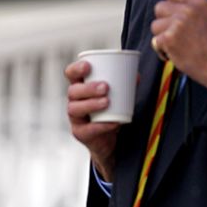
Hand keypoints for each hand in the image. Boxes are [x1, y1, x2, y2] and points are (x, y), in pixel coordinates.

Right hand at [65, 60, 121, 180]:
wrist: (109, 140)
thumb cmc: (110, 113)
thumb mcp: (118, 97)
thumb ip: (125, 86)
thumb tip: (136, 76)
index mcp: (81, 87)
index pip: (71, 74)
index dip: (76, 69)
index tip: (88, 66)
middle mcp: (74, 101)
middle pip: (73, 91)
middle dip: (88, 88)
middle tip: (105, 87)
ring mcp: (76, 118)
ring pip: (75, 109)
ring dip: (91, 104)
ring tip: (107, 102)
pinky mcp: (80, 133)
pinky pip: (87, 129)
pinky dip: (101, 125)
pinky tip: (113, 122)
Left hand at [150, 0, 206, 88]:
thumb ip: (192, 7)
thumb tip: (175, 3)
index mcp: (199, 2)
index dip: (171, 3)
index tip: (173, 13)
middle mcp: (188, 10)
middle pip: (160, 7)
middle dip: (164, 20)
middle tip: (174, 32)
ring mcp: (177, 24)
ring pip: (155, 25)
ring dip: (162, 36)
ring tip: (176, 44)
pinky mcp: (169, 39)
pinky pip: (155, 41)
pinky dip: (161, 50)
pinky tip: (173, 53)